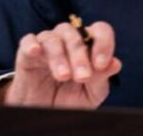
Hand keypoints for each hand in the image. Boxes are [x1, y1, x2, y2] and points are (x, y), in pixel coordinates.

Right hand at [0, 21, 121, 108]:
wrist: (44, 113)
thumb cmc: (70, 99)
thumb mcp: (90, 94)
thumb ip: (101, 78)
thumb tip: (115, 63)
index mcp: (88, 46)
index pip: (100, 31)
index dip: (103, 43)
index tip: (101, 65)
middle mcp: (67, 40)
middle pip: (75, 34)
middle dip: (80, 56)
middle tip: (82, 77)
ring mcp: (46, 44)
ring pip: (53, 38)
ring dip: (60, 56)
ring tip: (63, 76)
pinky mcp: (27, 54)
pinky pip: (28, 40)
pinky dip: (31, 44)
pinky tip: (36, 51)